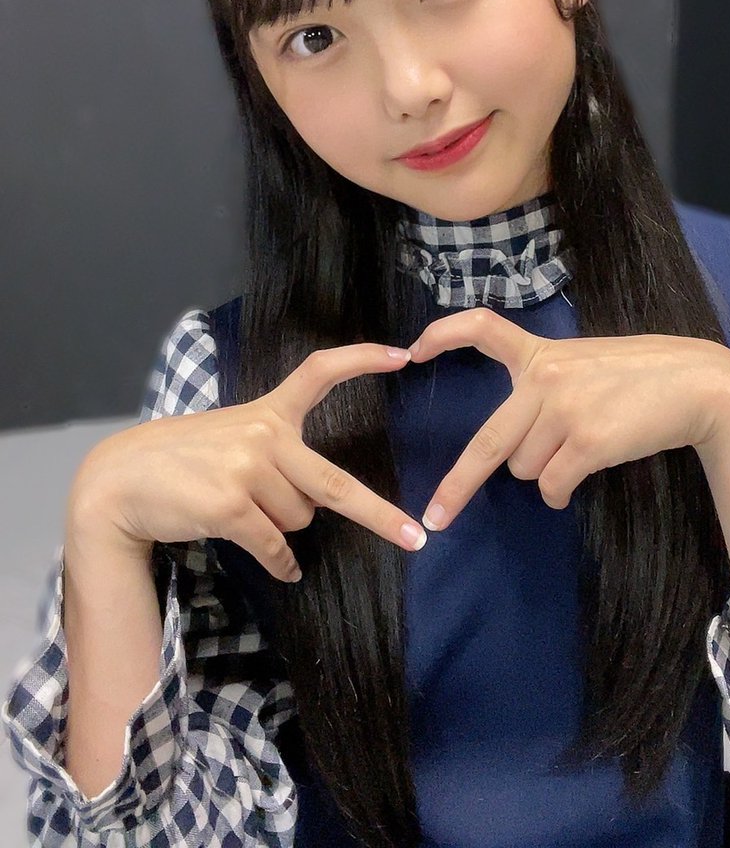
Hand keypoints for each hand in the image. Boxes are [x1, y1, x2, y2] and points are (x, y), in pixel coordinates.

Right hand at [67, 343, 424, 582]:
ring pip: (299, 519)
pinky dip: (280, 564)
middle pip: (334, 484)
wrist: (121, 481)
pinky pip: (275, 547)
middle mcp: (263, 434)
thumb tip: (315, 506)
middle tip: (414, 538)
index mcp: (268, 412)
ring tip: (241, 511)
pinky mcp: (230, 504)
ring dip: (281, 528)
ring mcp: (247, 468)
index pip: (321, 372)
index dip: (363, 360)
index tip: (402, 355)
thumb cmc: (182, 461)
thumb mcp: (231, 437)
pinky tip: (280, 568)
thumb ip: (275, 456)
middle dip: (379, 516)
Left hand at [409, 308, 729, 529]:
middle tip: (437, 516)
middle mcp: (545, 378)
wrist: (698, 384)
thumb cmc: (644, 377)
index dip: (444, 335)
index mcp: (542, 353)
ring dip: (546, 472)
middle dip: (458, 485)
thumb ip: (549, 387)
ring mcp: (564, 409)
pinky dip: (562, 490)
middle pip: (488, 442)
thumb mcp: (587, 363)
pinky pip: (552, 486)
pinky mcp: (587, 441)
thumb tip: (517, 449)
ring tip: (582, 448)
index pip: (483, 327)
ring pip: (525, 469)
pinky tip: (585, 472)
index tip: (413, 350)